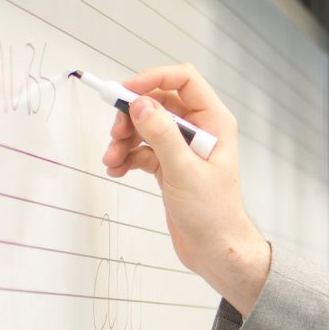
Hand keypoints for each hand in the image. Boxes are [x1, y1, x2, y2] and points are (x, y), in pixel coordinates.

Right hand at [100, 63, 271, 315]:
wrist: (216, 251)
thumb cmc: (213, 215)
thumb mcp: (184, 171)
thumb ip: (162, 135)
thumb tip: (141, 104)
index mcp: (214, 122)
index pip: (184, 80)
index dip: (154, 79)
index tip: (127, 91)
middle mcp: (199, 130)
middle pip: (158, 102)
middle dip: (132, 115)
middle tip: (115, 134)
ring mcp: (183, 148)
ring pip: (146, 127)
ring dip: (125, 139)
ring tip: (112, 158)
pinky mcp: (170, 166)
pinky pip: (143, 149)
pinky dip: (127, 156)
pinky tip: (117, 170)